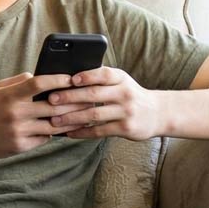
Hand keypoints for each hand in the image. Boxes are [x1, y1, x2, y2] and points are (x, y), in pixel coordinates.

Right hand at [0, 72, 94, 159]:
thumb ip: (18, 81)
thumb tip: (41, 75)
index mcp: (9, 95)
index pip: (39, 83)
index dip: (58, 79)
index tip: (71, 78)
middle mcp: (15, 113)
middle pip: (53, 106)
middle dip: (73, 102)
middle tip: (87, 98)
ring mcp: (18, 131)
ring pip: (54, 125)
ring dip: (69, 120)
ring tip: (81, 115)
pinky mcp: (20, 146)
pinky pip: (44, 138)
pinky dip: (51, 132)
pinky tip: (57, 128)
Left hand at [46, 66, 162, 140]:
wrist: (157, 113)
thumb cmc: (130, 95)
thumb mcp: (121, 82)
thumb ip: (100, 78)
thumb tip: (67, 76)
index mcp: (121, 79)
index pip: (104, 74)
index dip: (87, 76)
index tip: (69, 79)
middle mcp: (125, 94)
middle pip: (94, 94)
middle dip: (70, 97)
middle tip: (51, 100)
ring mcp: (126, 112)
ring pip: (94, 115)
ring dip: (72, 117)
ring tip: (54, 120)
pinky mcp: (126, 128)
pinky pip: (100, 131)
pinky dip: (83, 132)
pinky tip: (69, 133)